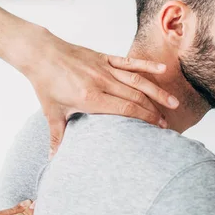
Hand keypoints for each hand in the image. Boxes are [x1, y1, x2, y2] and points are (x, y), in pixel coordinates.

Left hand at [20, 30, 178, 157]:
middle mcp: (101, 82)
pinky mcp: (104, 57)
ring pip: (137, 80)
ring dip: (157, 92)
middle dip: (153, 111)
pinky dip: (147, 65)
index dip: (144, 119)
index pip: (125, 110)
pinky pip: (129, 62)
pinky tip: (162, 69)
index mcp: (90, 98)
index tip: (157, 129)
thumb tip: (52, 160)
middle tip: (167, 124)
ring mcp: (104, 68)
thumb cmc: (45, 83)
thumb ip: (57, 137)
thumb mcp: (51, 112)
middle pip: (136, 98)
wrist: (40, 54)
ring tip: (173, 103)